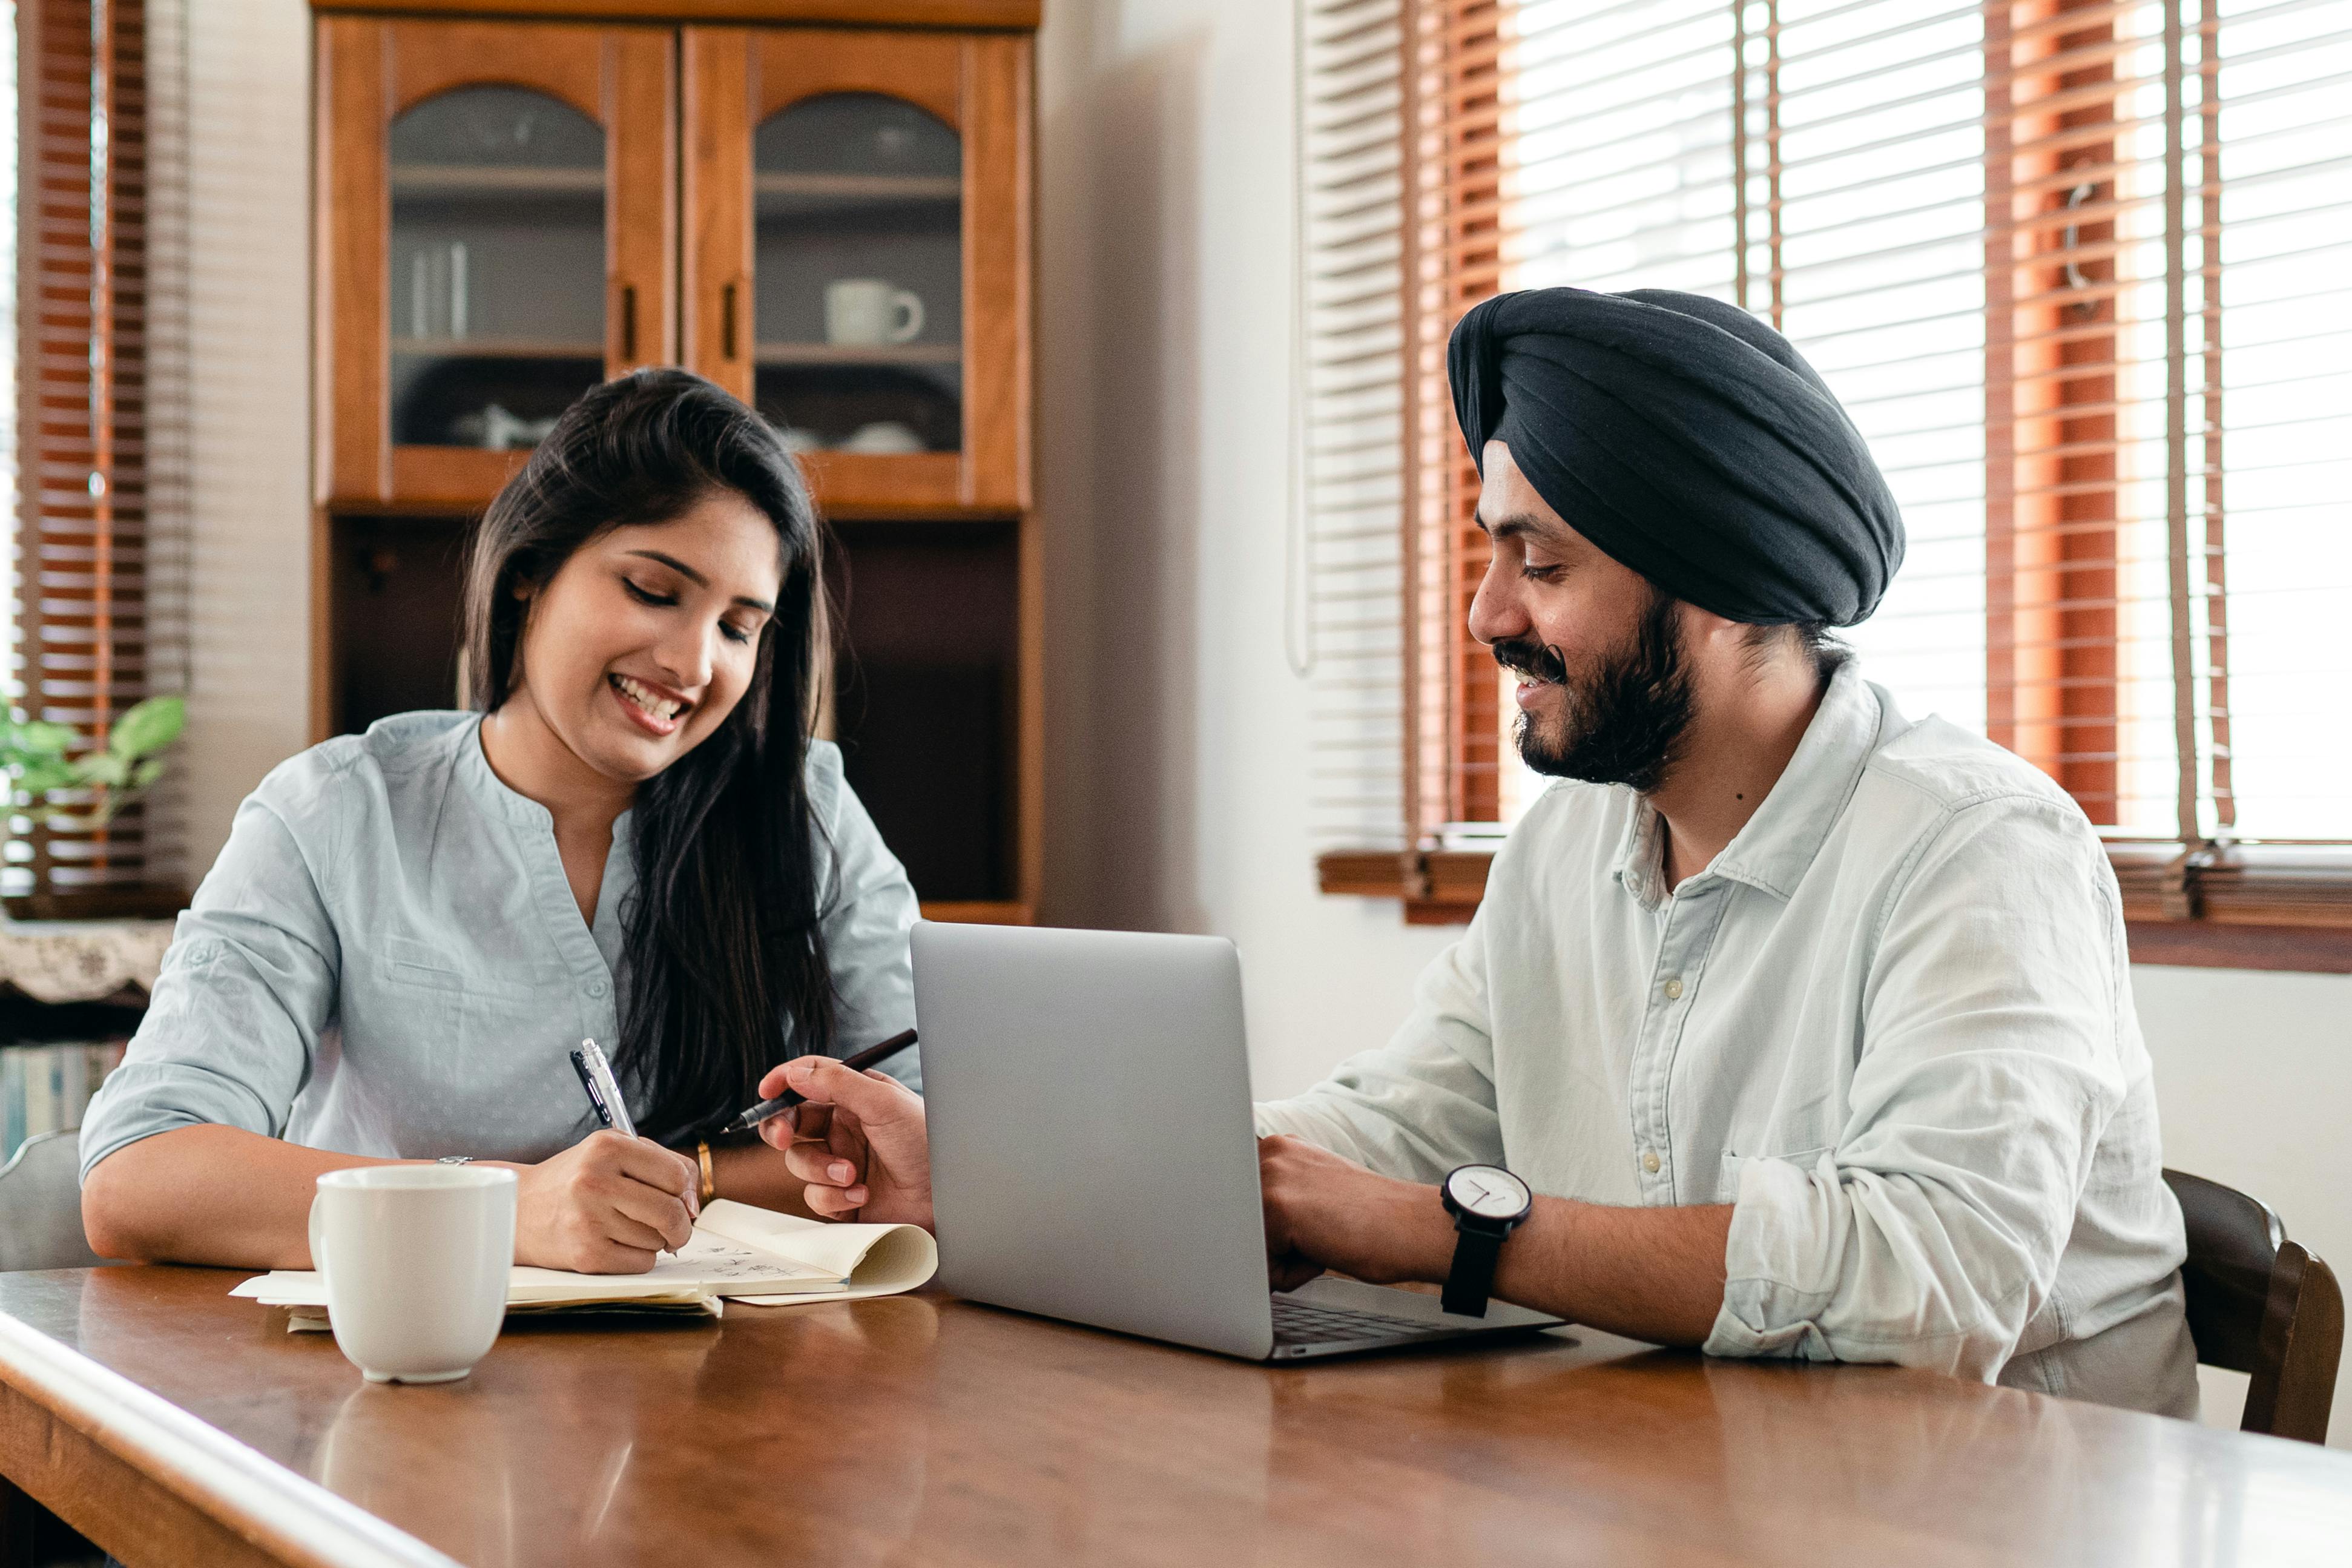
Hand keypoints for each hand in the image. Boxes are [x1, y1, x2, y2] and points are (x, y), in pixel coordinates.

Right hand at [509, 1130, 699, 1273]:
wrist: (519, 1210)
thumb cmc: (575, 1179)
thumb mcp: (613, 1151)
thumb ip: (662, 1164)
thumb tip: (693, 1205)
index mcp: (607, 1148)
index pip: (677, 1175)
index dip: (684, 1191)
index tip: (677, 1198)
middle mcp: (595, 1181)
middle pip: (671, 1212)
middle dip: (681, 1225)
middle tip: (673, 1227)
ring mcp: (588, 1220)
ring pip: (657, 1241)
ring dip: (654, 1239)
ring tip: (626, 1227)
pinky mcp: (585, 1255)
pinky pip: (641, 1263)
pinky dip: (638, 1258)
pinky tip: (616, 1244)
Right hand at [757, 1055, 932, 1229]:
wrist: (949, 1197)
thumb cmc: (928, 1143)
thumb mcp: (884, 1102)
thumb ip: (837, 1083)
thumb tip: (795, 1071)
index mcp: (854, 1098)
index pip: (808, 1082)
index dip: (783, 1083)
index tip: (766, 1092)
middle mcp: (844, 1130)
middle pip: (791, 1124)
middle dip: (780, 1130)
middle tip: (783, 1138)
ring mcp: (841, 1164)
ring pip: (800, 1163)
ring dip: (821, 1170)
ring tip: (853, 1175)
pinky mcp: (842, 1199)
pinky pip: (815, 1197)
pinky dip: (834, 1197)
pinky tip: (862, 1197)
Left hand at [1257, 1134, 1451, 1292]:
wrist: (1411, 1227)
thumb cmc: (1370, 1218)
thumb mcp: (1315, 1189)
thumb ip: (1281, 1194)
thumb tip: (1240, 1223)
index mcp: (1278, 1148)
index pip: (1242, 1206)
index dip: (1272, 1232)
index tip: (1305, 1228)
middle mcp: (1269, 1153)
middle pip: (1243, 1227)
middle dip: (1276, 1246)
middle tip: (1322, 1232)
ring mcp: (1270, 1177)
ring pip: (1251, 1247)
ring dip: (1285, 1259)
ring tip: (1324, 1239)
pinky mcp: (1276, 1208)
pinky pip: (1265, 1267)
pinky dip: (1294, 1274)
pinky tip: (1325, 1250)